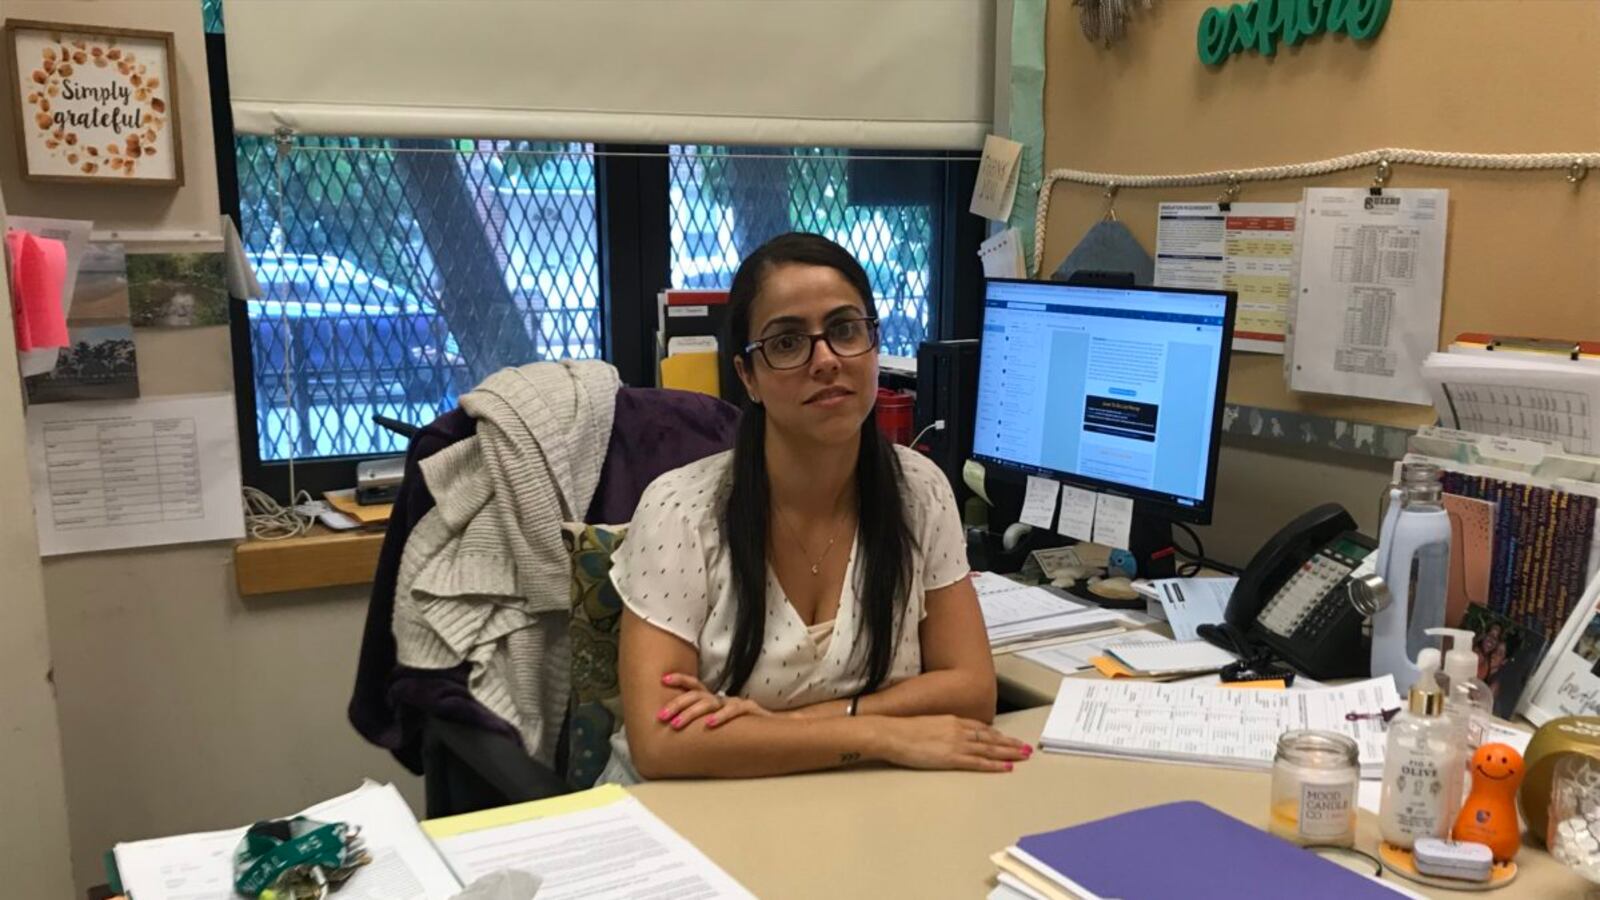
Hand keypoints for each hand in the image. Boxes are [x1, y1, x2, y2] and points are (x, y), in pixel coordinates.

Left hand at [657, 672, 773, 729]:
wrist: (783, 729)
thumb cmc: (750, 728)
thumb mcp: (724, 722)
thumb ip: (707, 721)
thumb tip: (681, 728)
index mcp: (717, 700)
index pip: (695, 686)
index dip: (680, 680)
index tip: (662, 680)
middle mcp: (725, 699)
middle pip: (697, 696)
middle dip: (677, 705)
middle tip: (661, 716)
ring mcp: (737, 703)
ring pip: (710, 703)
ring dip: (691, 714)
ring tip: (676, 724)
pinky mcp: (751, 711)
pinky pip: (734, 710)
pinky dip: (721, 717)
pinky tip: (710, 725)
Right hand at [872, 715, 1031, 772]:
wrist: (892, 733)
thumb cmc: (901, 730)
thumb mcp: (925, 724)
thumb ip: (938, 728)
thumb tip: (942, 735)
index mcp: (951, 720)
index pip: (980, 727)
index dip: (995, 734)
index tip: (1006, 738)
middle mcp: (958, 730)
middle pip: (990, 737)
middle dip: (1009, 743)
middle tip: (1025, 747)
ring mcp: (957, 743)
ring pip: (990, 749)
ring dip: (1009, 753)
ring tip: (1023, 756)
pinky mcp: (952, 757)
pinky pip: (979, 762)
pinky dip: (995, 765)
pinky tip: (1006, 767)